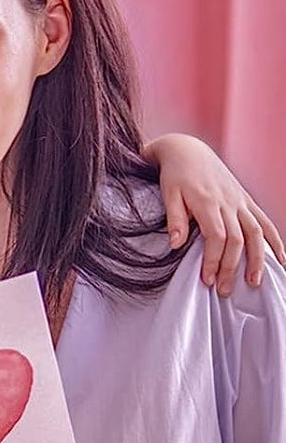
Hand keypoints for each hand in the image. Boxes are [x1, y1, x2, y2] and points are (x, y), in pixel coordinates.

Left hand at [148, 132, 284, 295]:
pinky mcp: (246, 201)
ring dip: (258, 259)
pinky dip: (275, 241)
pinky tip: (281, 260)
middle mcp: (229, 203)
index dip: (214, 260)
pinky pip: (265, 221)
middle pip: (237, 240)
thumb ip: (174, 218)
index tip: (208, 280)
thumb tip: (175, 245)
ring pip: (256, 232)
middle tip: (225, 291)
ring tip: (255, 282)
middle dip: (232, 267)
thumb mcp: (168, 193)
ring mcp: (241, 202)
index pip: (217, 237)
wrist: (188, 151)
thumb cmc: (175, 174)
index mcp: (208, 202)